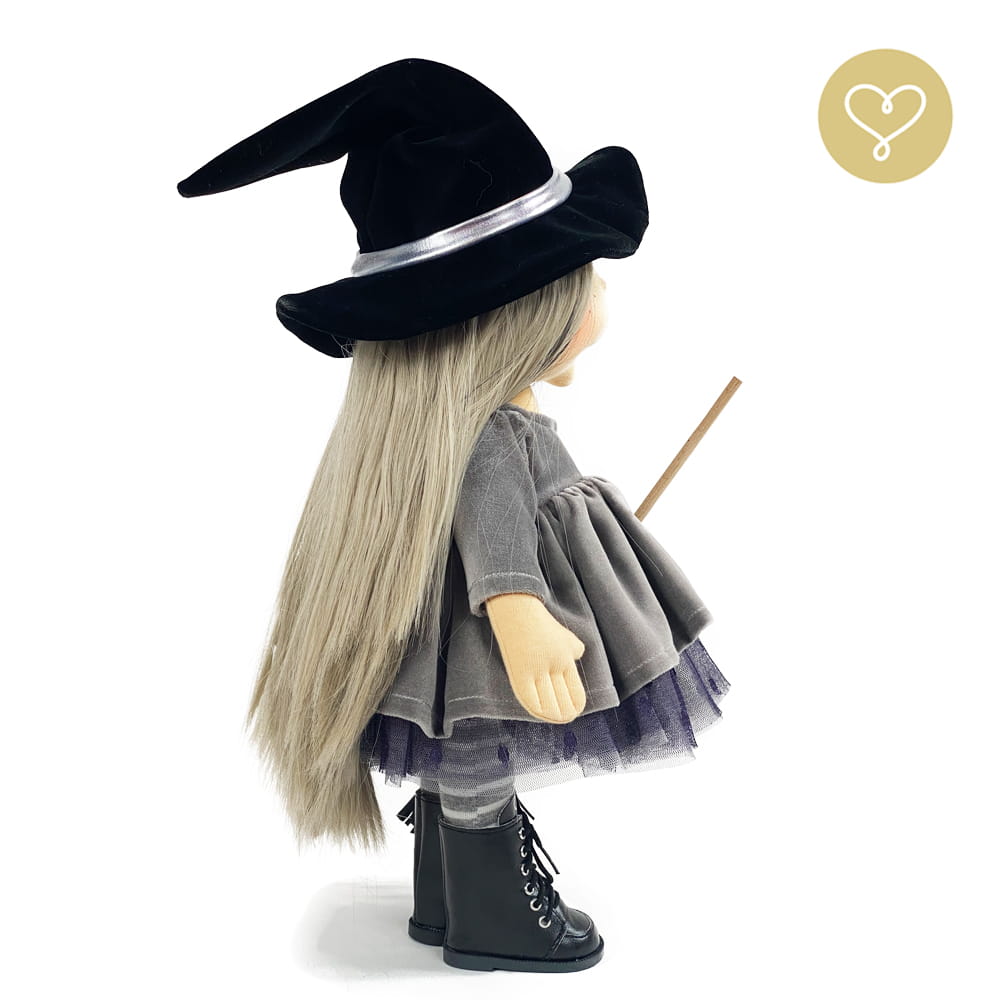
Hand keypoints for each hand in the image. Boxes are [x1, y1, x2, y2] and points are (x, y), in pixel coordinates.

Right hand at [484, 593, 586, 723]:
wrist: (517, 609)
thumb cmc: (541, 622)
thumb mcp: (564, 634)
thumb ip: (573, 648)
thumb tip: (575, 658)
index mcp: (566, 658)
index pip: (576, 691)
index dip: (576, 705)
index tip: (575, 711)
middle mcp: (553, 666)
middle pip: (563, 700)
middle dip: (565, 712)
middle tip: (565, 717)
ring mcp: (536, 670)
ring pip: (549, 703)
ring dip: (554, 714)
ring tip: (557, 718)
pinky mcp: (519, 673)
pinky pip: (530, 699)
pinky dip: (538, 710)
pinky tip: (542, 714)